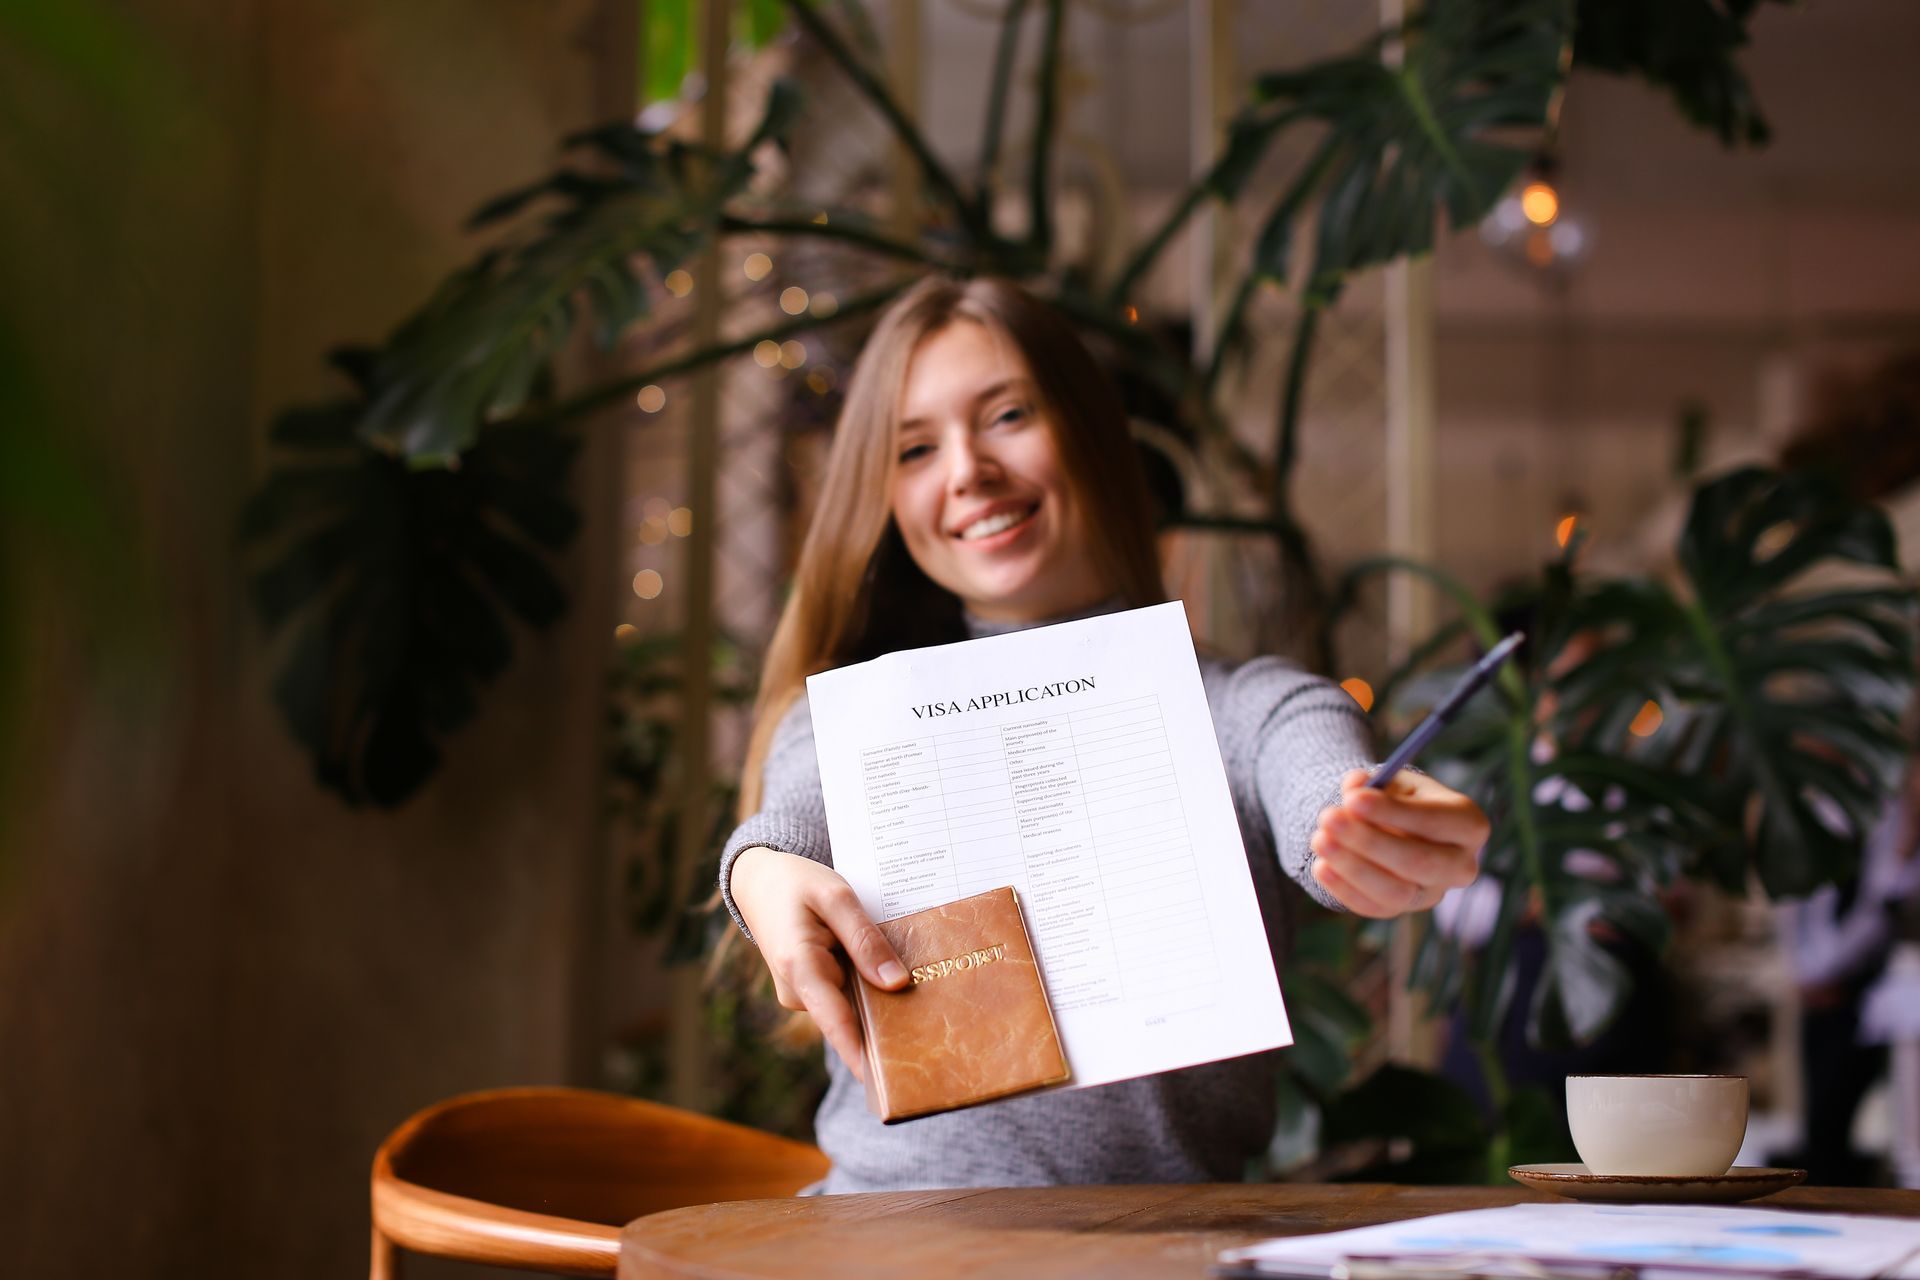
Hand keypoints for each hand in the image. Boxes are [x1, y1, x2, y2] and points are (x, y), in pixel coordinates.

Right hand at [729, 846, 909, 1080]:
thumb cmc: (797, 884)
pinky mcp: (810, 990)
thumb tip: (896, 984)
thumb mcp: (836, 897)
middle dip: (887, 1024)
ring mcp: (802, 995)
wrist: (758, 881)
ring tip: (924, 993)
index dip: (864, 1057)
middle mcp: (798, 992)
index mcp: (800, 967)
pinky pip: (844, 996)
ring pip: (850, 1007)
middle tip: (936, 1030)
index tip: (890, 1086)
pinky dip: (866, 987)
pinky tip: (890, 976)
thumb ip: (865, 940)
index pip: (838, 1024)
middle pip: (851, 1019)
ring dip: (879, 1002)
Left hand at [1309, 770, 1488, 917]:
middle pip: (1420, 862)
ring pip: (1396, 891)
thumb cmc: (1398, 799)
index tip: (1353, 800)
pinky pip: (1374, 907)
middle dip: (1369, 841)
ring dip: (1353, 867)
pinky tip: (1321, 866)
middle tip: (1328, 818)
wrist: (1392, 827)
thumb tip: (1354, 786)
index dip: (1394, 812)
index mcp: (1468, 825)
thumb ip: (1373, 783)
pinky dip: (1344, 888)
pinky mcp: (1405, 909)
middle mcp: (1460, 865)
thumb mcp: (1391, 782)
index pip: (1437, 821)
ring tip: (1319, 839)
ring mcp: (1433, 893)